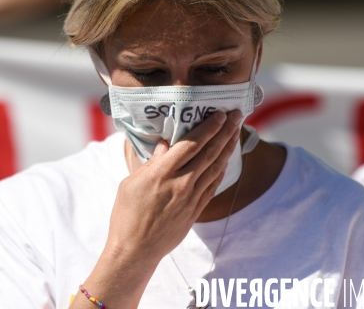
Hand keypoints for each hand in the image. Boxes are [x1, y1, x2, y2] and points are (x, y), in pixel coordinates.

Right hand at [106, 109, 241, 265]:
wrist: (136, 250)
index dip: (207, 127)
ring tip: (235, 133)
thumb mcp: (131, 183)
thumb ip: (151, 163)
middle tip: (236, 116)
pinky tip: (226, 160)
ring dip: (227, 148)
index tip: (219, 114)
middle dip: (224, 132)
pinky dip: (221, 170)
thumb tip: (165, 145)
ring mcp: (191, 198)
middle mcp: (181, 183)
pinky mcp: (195, 210)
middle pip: (209, 152)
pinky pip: (213, 186)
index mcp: (162, 173)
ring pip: (215, 168)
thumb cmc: (127, 215)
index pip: (191, 144)